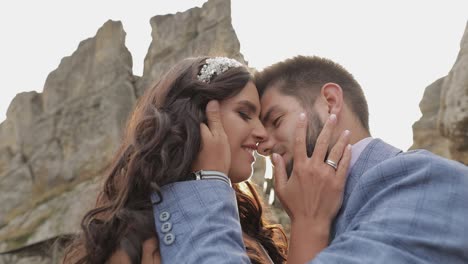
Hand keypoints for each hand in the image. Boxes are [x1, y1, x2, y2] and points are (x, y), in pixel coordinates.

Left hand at [191, 100, 230, 174]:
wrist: (210, 180)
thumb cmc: (218, 157)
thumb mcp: (220, 136)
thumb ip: (215, 119)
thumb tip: (212, 101)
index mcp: (195, 127)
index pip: (195, 110)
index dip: (200, 104)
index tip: (203, 98)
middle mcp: (186, 133)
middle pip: (190, 119)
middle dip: (193, 112)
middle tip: (200, 104)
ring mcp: (184, 142)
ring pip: (188, 127)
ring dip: (190, 123)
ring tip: (196, 117)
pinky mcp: (183, 150)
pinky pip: (186, 136)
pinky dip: (188, 133)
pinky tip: (194, 134)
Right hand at [271, 113, 350, 262]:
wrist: (311, 222)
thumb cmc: (294, 206)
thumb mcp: (281, 188)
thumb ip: (278, 170)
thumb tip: (274, 155)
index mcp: (300, 167)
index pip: (298, 142)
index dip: (300, 127)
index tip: (302, 115)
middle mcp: (314, 168)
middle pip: (321, 142)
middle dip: (328, 127)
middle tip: (333, 115)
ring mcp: (327, 175)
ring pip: (336, 152)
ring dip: (341, 139)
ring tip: (345, 130)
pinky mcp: (338, 183)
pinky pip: (344, 165)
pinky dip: (347, 155)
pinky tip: (350, 147)